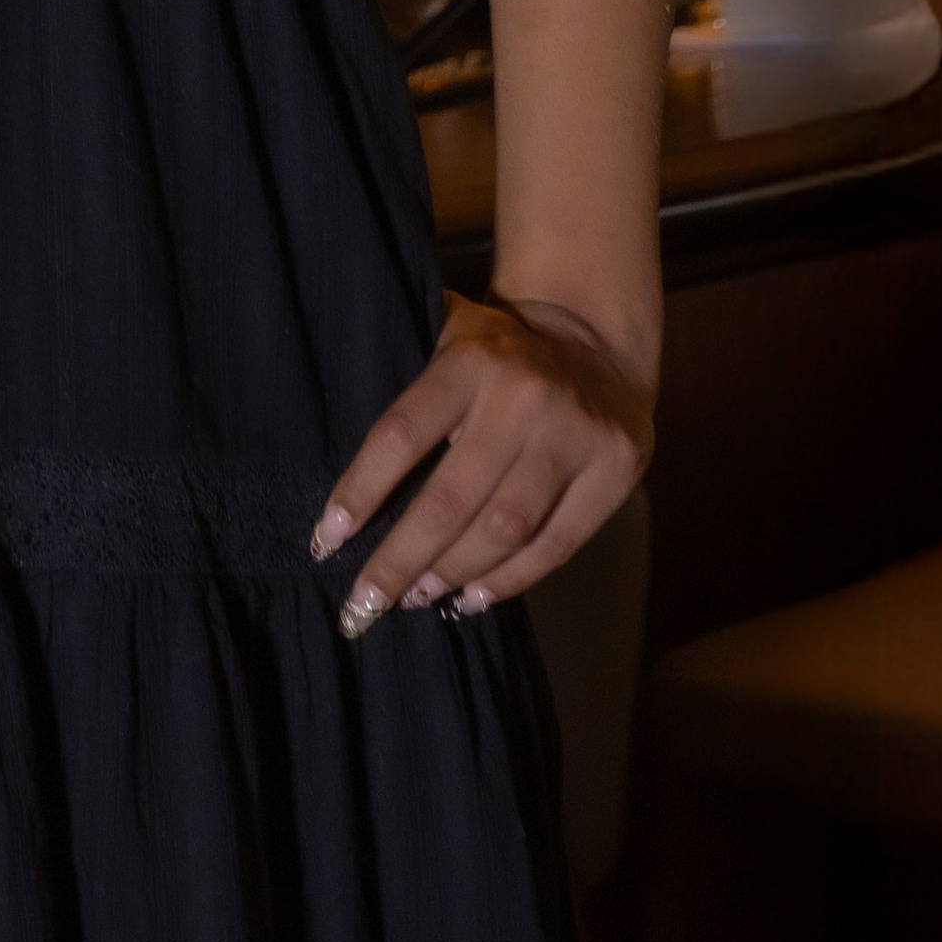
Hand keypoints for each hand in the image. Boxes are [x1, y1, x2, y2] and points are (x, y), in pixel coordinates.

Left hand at [310, 291, 652, 629]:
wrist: (598, 344)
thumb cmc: (501, 355)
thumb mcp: (452, 340)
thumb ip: (413, 393)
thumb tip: (347, 482)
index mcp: (471, 359)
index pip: (402, 432)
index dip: (362, 490)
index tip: (326, 541)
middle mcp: (523, 394)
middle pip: (451, 496)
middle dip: (401, 557)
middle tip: (365, 601)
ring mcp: (575, 433)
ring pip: (505, 528)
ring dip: (454, 572)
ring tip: (416, 598)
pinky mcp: (616, 470)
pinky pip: (557, 544)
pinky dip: (511, 580)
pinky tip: (473, 598)